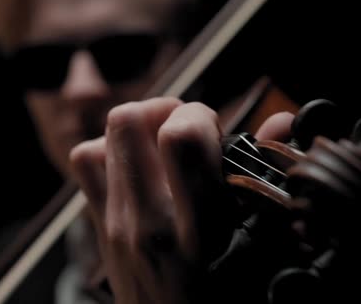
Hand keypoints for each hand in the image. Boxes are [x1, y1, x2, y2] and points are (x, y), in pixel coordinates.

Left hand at [70, 97, 293, 303]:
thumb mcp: (262, 253)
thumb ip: (268, 184)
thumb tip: (280, 121)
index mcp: (197, 230)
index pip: (179, 138)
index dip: (199, 115)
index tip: (213, 131)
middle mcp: (145, 223)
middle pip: (125, 123)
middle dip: (159, 111)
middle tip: (184, 132)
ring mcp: (115, 227)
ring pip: (97, 143)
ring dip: (130, 134)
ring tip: (159, 149)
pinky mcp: (100, 231)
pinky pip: (85, 169)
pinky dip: (108, 155)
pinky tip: (139, 171)